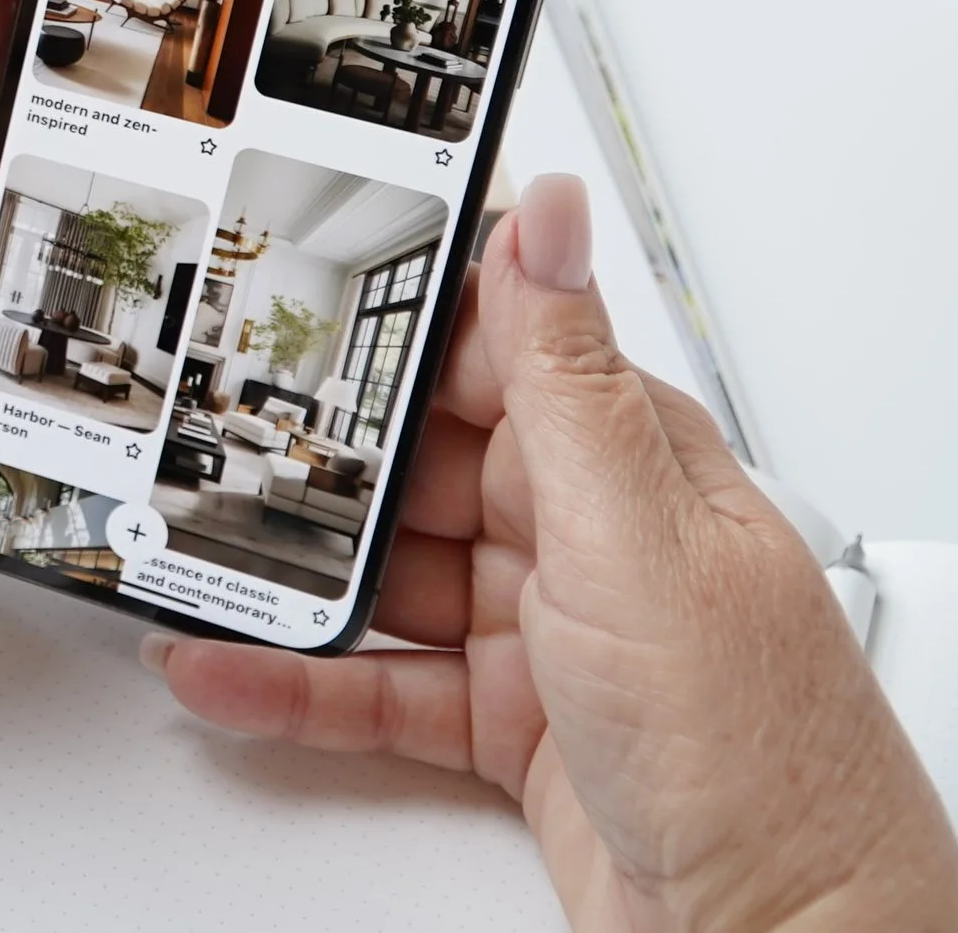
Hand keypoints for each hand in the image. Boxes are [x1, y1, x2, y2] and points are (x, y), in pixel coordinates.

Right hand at [142, 176, 957, 932]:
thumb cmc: (760, 745)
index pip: (490, 348)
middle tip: (204, 440)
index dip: (389, 320)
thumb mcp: (636, 536)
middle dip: (313, 459)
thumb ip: (566, 377)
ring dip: (294, 574)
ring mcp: (541, 630)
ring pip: (385, 576)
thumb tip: (545, 213)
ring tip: (196, 555)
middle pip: (416, 467)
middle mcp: (583, 532)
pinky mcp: (506, 720)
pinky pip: (378, 684)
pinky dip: (299, 682)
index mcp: (625, 457)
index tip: (285, 290)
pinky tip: (233, 668)